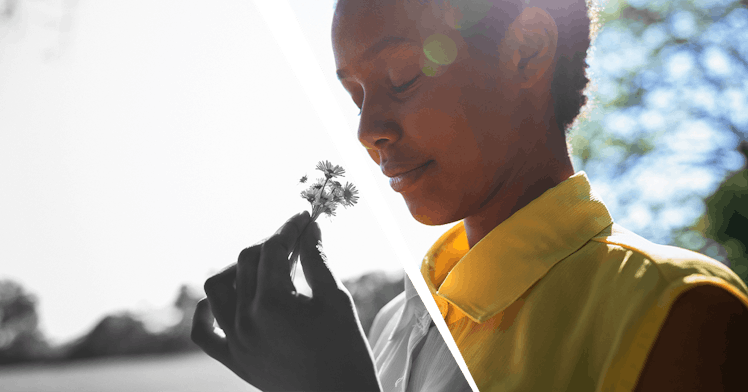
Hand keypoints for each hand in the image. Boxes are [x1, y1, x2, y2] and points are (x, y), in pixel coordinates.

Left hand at [191, 212, 381, 391]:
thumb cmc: (345, 351)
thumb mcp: (336, 299)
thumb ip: (317, 260)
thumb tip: (309, 229)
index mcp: (273, 303)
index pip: (273, 249)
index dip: (289, 228)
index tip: (304, 218)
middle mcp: (245, 321)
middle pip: (246, 261)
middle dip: (270, 243)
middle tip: (294, 240)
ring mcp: (235, 341)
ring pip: (216, 287)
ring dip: (237, 269)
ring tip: (264, 268)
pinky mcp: (233, 360)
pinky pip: (203, 330)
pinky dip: (207, 310)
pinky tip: (226, 299)